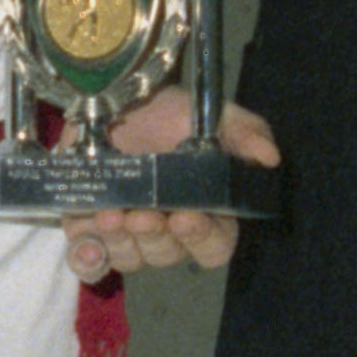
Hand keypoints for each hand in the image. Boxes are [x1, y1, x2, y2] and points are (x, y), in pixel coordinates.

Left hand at [62, 93, 282, 278]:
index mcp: (205, 212)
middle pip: (167, 255)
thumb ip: (244, 132)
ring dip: (120, 242)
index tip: (187, 216)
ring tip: (110, 214)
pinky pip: (88, 262)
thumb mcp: (210, 114)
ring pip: (129, 258)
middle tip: (142, 214)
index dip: (202, 239)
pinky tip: (86, 247)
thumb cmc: (167, 111)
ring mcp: (126, 232)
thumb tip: (270, 156)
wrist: (112, 95)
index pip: (214, 246)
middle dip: (155, 237)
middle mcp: (167, 230)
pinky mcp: (87, 227)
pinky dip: (87, 261)